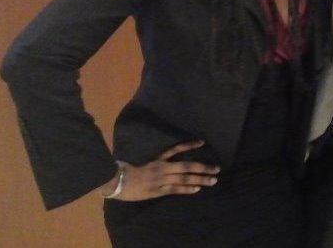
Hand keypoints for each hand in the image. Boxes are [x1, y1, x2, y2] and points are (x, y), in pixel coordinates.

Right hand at [102, 141, 218, 200]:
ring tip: (213, 180)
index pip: (176, 149)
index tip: (202, 142)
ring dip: (200, 179)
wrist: (114, 181)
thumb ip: (150, 161)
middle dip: (203, 167)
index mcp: (156, 159)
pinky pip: (175, 189)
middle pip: (186, 166)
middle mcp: (162, 167)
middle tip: (217, 169)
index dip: (189, 145)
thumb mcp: (138, 161)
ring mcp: (161, 179)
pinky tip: (198, 188)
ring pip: (184, 178)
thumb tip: (161, 159)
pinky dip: (187, 189)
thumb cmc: (123, 171)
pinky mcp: (157, 191)